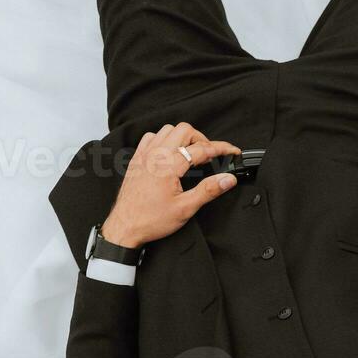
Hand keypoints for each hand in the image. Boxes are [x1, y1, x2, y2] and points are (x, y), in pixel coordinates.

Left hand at [99, 124, 240, 248]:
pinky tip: (170, 153)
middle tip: (210, 155)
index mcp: (169, 165)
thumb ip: (209, 190)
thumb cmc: (151, 220)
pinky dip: (165, 140)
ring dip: (183, 137)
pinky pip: (152, 137)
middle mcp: (155, 155)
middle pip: (184, 130)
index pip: (201, 148)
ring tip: (192, 153)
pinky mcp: (137, 159)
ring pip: (168, 130)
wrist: (125, 227)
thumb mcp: (186, 208)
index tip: (232, 151)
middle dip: (202, 139)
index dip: (221, 148)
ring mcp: (144, 155)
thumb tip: (228, 179)